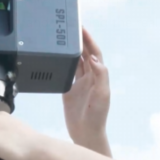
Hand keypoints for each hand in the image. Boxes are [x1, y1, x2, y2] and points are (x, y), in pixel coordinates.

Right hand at [63, 28, 110, 144]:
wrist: (86, 133)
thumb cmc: (97, 115)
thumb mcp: (102, 95)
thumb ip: (101, 76)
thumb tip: (95, 58)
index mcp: (98, 76)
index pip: (95, 53)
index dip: (89, 40)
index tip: (82, 28)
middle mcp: (90, 77)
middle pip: (85, 54)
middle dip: (80, 40)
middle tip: (71, 27)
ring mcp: (79, 83)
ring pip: (76, 61)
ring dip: (71, 49)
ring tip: (63, 37)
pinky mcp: (69, 89)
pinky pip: (66, 72)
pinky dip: (63, 62)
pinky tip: (57, 56)